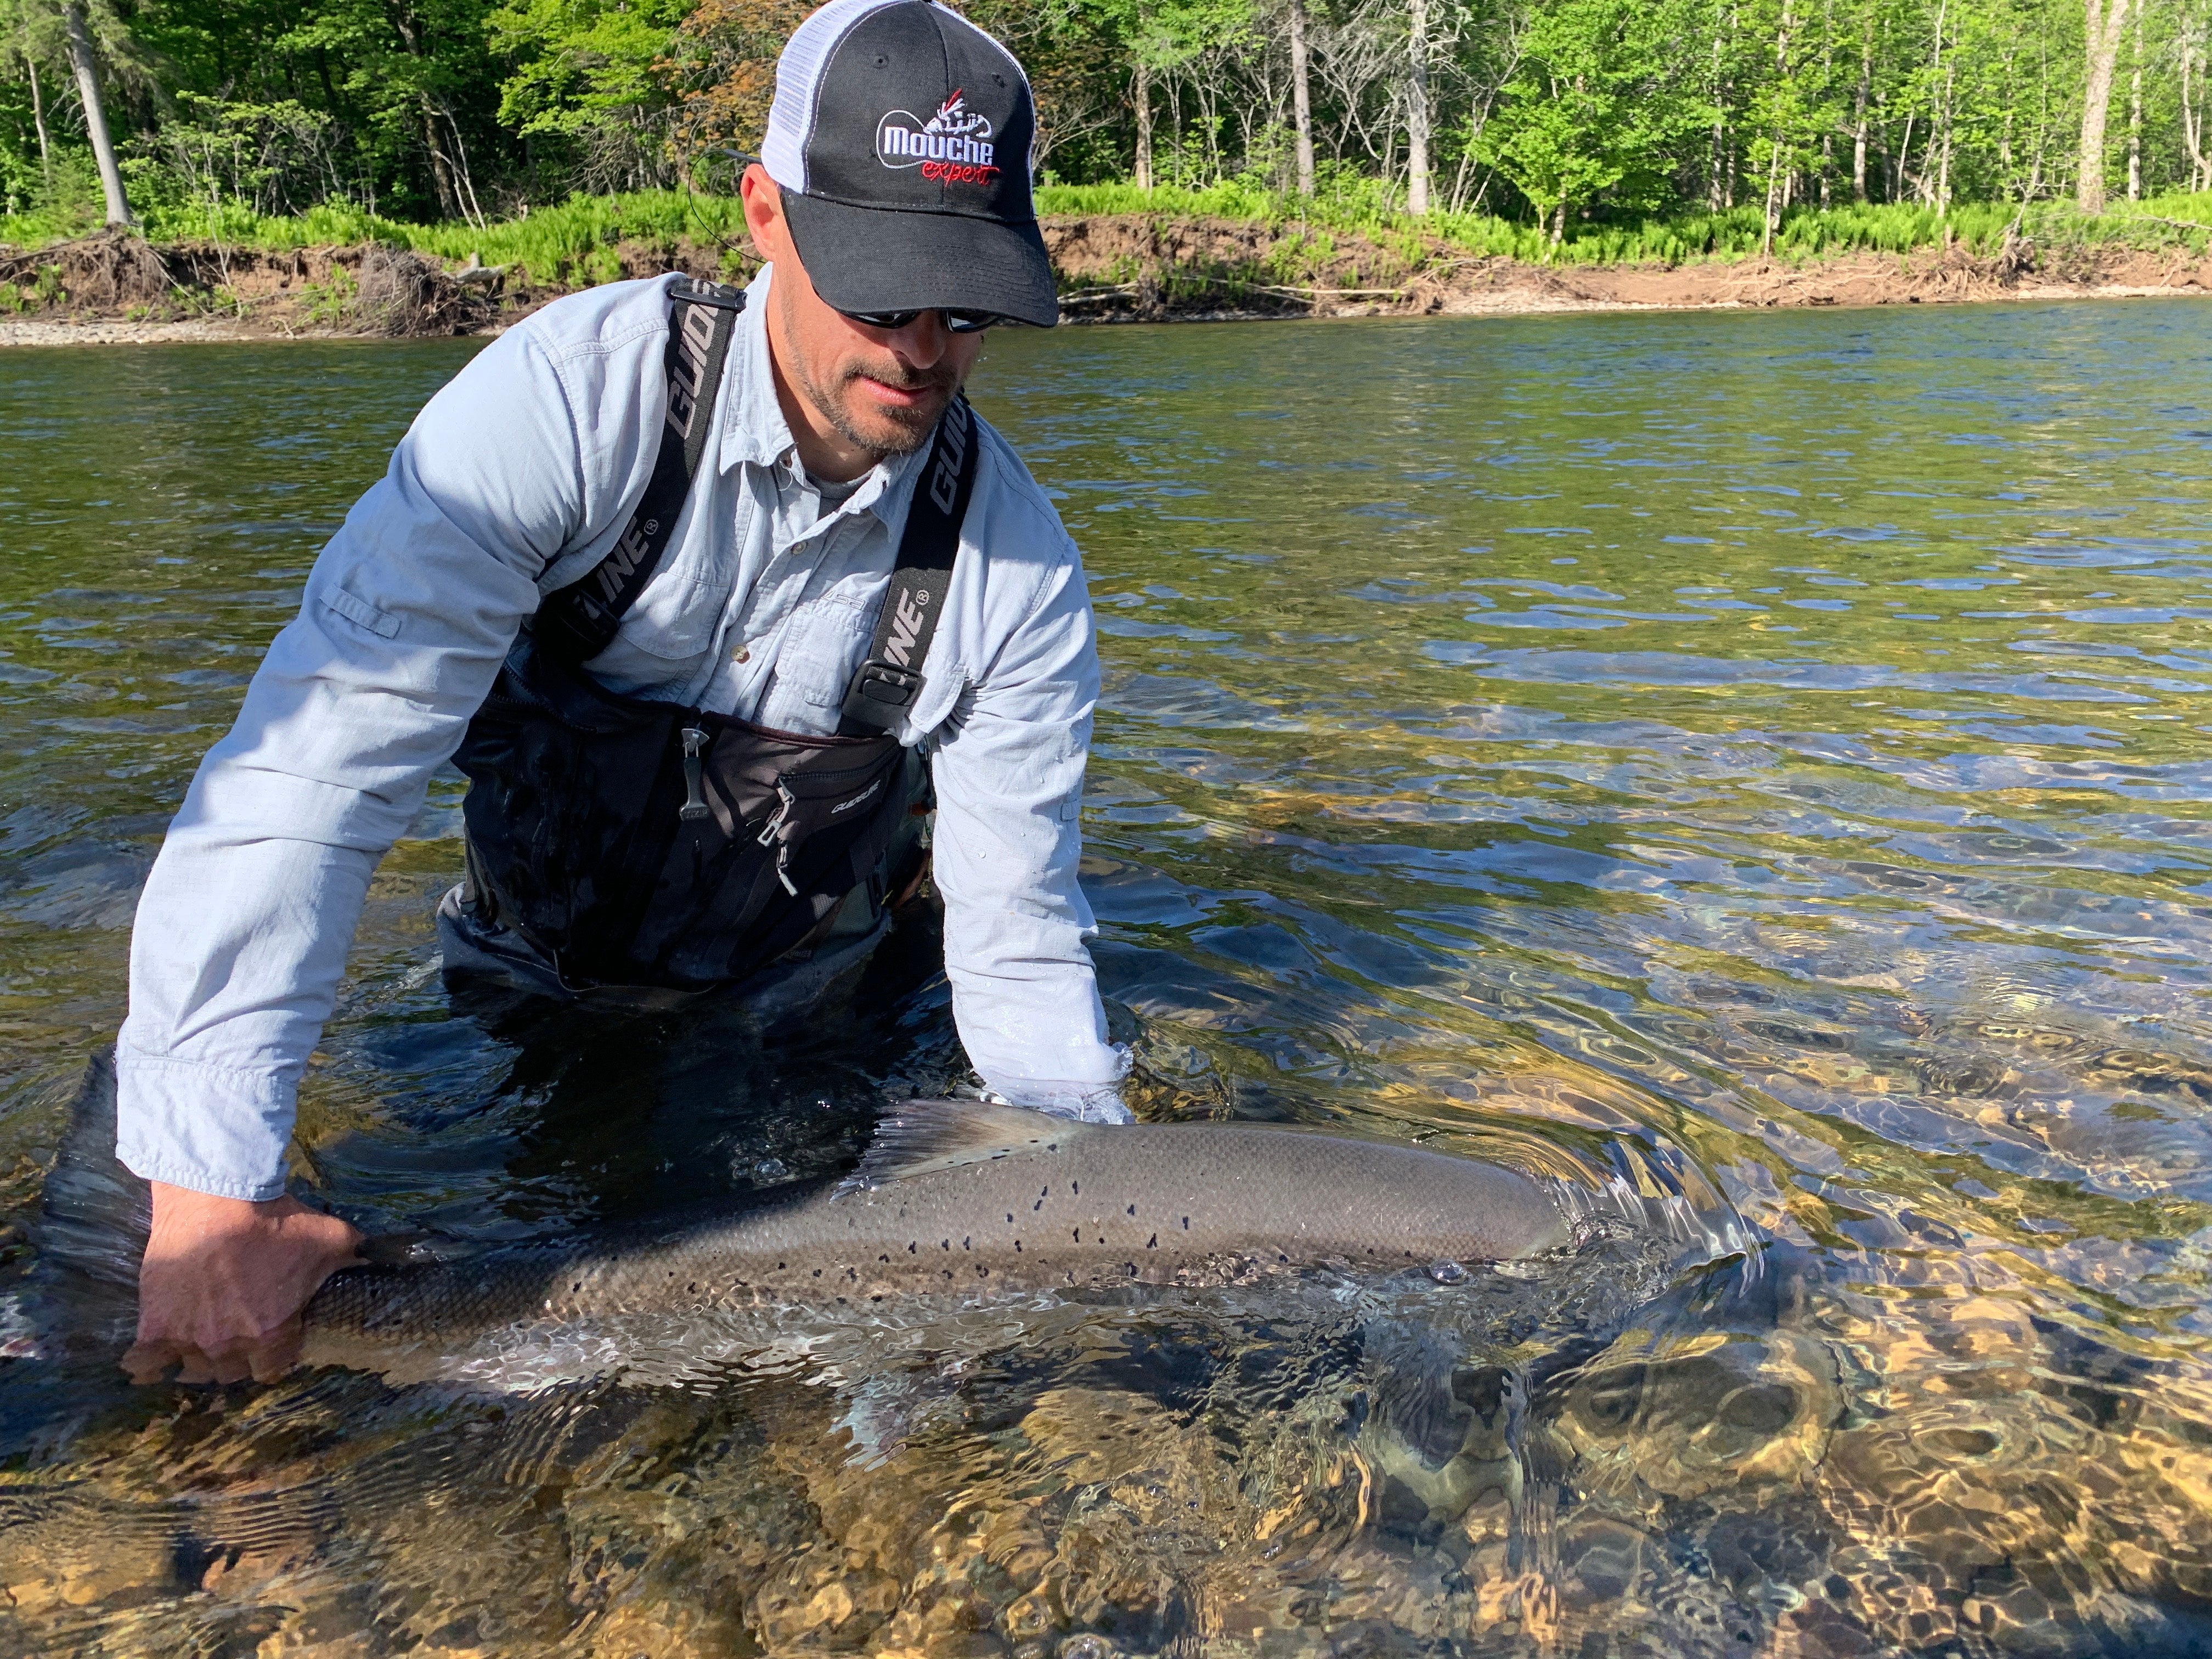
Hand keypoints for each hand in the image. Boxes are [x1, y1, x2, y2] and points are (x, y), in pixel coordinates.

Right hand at [125, 1182, 362, 1384]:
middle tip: (235, 1337)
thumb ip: (357, 1255)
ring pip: (192, 1368)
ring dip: (198, 1359)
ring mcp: (187, 1338)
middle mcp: (228, 1345)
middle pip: (231, 1372)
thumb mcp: (331, 1238)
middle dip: (237, 1358)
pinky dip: (148, 1364)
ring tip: (200, 1344)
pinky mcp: (153, 1325)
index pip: (273, 1368)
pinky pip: (144, 1363)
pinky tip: (152, 1360)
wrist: (216, 1198)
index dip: (273, 1356)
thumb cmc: (275, 1221)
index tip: (271, 1342)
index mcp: (272, 1333)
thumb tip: (385, 1256)